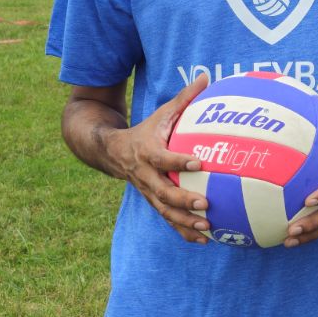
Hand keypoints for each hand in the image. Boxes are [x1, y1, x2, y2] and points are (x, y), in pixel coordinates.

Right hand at [106, 73, 212, 243]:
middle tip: (206, 204)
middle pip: (163, 192)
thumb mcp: (161, 113)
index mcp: (147, 152)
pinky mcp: (152, 202)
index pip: (163, 159)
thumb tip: (207, 76)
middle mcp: (145, 175)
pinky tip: (204, 240)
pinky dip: (183, 231)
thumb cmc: (146, 129)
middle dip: (184, 200)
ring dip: (184, 222)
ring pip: (164, 211)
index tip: (198, 163)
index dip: (179, 162)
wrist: (110, 152)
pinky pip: (168, 220)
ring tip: (207, 228)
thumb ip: (184, 98)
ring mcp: (147, 192)